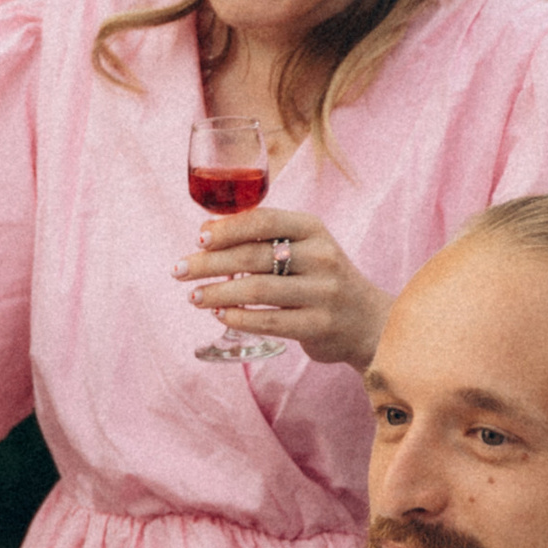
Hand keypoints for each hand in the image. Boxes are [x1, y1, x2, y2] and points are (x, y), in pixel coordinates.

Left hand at [175, 208, 387, 368]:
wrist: (368, 321)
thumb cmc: (321, 279)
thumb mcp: (304, 248)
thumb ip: (264, 238)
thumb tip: (205, 232)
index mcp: (313, 229)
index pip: (264, 221)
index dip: (227, 228)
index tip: (198, 237)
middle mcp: (321, 257)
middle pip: (254, 256)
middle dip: (210, 263)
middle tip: (179, 270)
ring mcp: (323, 292)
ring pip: (258, 290)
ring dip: (218, 293)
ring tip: (193, 296)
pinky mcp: (319, 325)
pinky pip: (270, 321)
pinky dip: (239, 318)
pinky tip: (219, 314)